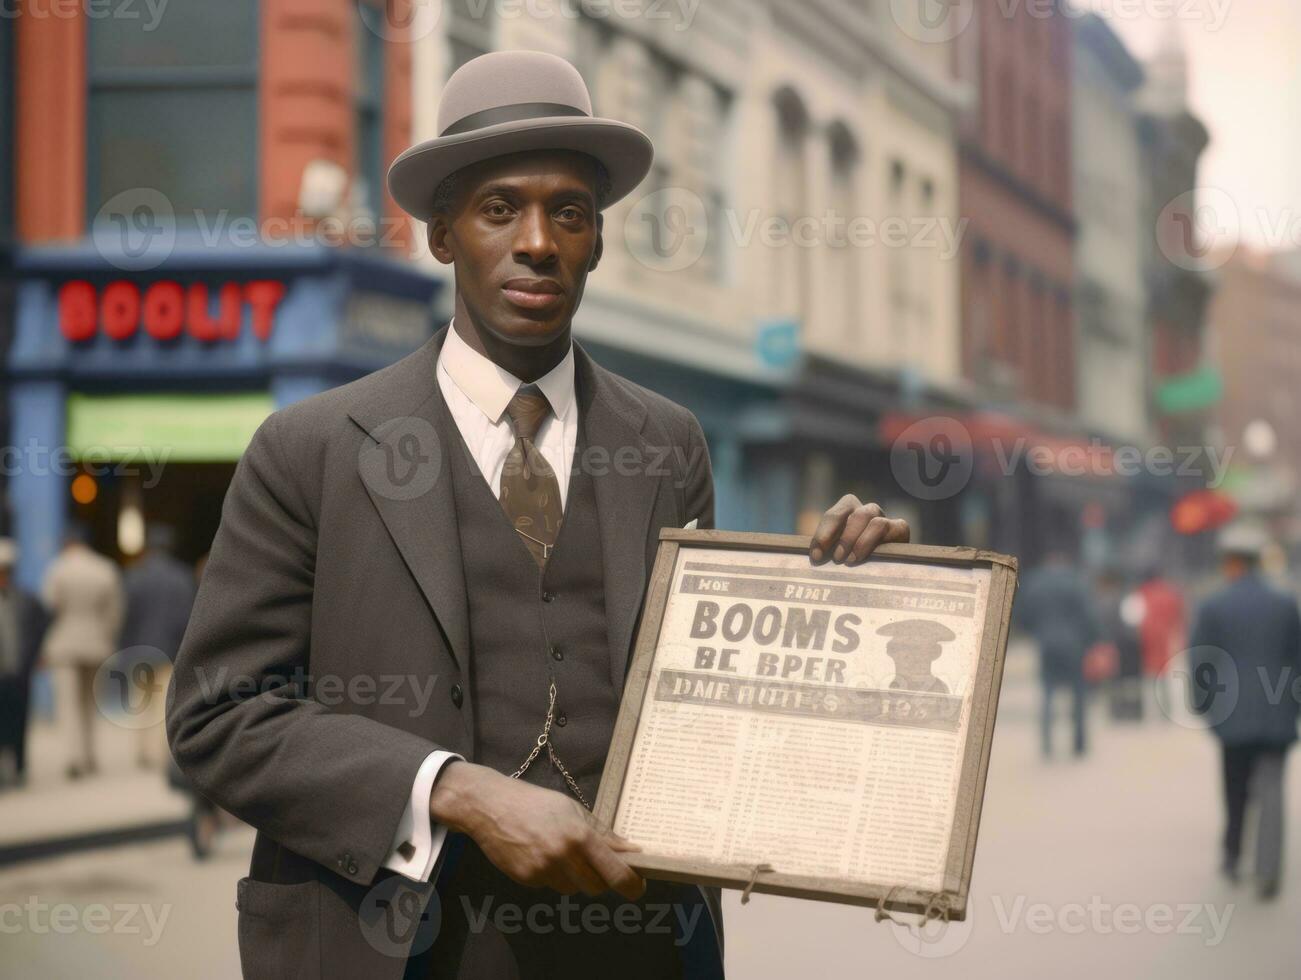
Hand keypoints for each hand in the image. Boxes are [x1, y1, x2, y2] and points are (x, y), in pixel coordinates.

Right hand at [430, 761, 644, 899]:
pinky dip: (550, 875)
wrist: (490, 805)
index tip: (637, 888)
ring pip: (572, 889)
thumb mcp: (572, 809)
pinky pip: (549, 886)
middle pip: (596, 887)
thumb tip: (630, 850)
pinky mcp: (526, 879)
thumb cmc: (535, 802)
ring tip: (558, 851)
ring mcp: (543, 870)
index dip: (631, 885)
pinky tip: (538, 853)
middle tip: (594, 864)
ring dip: (573, 877)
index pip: (615, 872)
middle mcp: (563, 856)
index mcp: (579, 835)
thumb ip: (602, 832)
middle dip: (599, 879)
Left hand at [809, 494, 909, 564]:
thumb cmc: (853, 561)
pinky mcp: (900, 528)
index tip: (816, 557)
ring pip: (871, 518)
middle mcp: (866, 510)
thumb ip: (826, 550)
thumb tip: (814, 558)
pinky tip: (869, 557)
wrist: (887, 573)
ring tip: (850, 560)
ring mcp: (884, 517)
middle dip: (843, 537)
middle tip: (836, 559)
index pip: (834, 515)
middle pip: (854, 513)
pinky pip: (889, 526)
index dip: (824, 534)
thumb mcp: (838, 553)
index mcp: (848, 511)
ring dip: (859, 540)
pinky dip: (874, 541)